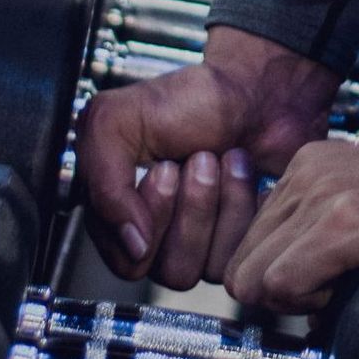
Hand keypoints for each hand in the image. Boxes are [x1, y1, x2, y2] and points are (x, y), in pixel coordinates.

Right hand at [79, 26, 341, 288]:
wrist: (253, 88)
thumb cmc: (189, 100)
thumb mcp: (119, 121)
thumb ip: (104, 184)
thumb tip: (133, 246)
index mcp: (118, 214)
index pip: (126, 261)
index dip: (148, 219)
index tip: (163, 168)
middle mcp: (158, 237)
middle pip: (169, 271)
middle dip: (191, 207)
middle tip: (199, 158)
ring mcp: (201, 245)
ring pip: (205, 270)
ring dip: (218, 203)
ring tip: (223, 159)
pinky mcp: (240, 243)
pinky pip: (240, 256)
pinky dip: (244, 205)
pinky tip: (242, 170)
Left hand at [224, 130, 358, 315]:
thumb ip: (328, 230)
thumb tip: (303, 288)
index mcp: (310, 168)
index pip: (248, 244)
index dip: (274, 280)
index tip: (311, 290)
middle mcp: (308, 175)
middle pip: (240, 265)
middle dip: (273, 296)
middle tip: (321, 299)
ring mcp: (324, 196)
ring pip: (253, 278)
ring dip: (290, 301)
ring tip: (336, 292)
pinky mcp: (348, 222)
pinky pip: (285, 282)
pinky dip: (306, 302)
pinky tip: (346, 290)